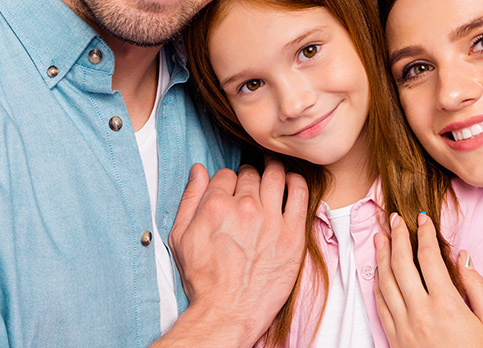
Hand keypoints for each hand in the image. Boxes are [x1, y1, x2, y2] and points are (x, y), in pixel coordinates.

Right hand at [161, 160, 308, 347]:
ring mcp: (271, 220)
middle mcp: (245, 208)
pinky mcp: (293, 234)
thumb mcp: (181, 236)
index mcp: (216, 206)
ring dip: (273, 170)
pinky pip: (301, 194)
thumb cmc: (204, 279)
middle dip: (249, 175)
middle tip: (251, 184)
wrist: (228, 310)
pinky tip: (291, 184)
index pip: (225, 174)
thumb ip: (190, 199)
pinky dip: (296, 182)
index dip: (227, 180)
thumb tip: (199, 170)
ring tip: (273, 174)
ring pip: (276, 176)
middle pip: (250, 174)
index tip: (231, 189)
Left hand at [371, 212, 482, 347]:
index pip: (429, 258)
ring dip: (381, 256)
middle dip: (397, 237)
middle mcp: (420, 313)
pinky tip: (379, 271)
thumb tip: (463, 257)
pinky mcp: (393, 338)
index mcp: (447, 305)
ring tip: (381, 237)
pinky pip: (380, 304)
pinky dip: (377, 282)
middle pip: (401, 264)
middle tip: (394, 218)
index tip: (422, 218)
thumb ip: (477, 287)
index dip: (424, 233)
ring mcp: (403, 326)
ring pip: (384, 282)